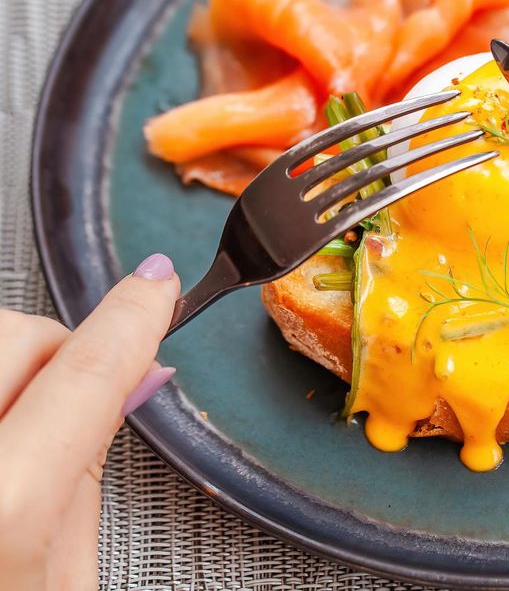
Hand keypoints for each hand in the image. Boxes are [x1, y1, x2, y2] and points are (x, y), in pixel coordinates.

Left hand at [0, 254, 177, 590]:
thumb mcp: (63, 584)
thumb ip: (88, 472)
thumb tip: (127, 381)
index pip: (85, 375)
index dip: (132, 318)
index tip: (156, 286)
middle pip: (9, 335)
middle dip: (52, 355)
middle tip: (65, 408)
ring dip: (2, 378)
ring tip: (4, 446)